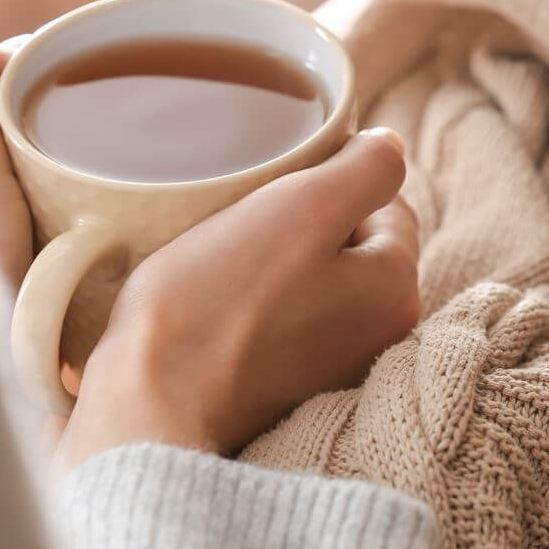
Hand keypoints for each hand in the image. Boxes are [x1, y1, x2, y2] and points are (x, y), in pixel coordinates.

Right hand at [54, 128, 419, 468]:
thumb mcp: (304, 207)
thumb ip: (365, 168)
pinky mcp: (290, 384)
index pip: (385, 202)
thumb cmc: (219, 301)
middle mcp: (383, 338)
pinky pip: (287, 315)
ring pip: (318, 275)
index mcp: (399, 293)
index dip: (330, 181)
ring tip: (227, 264)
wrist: (149, 404)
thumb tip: (390, 145)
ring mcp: (337, 366)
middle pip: (354, 241)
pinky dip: (260, 299)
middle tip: (247, 227)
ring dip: (279, 258)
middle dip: (305, 222)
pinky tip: (221, 302)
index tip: (277, 194)